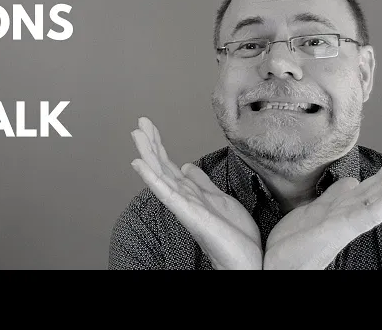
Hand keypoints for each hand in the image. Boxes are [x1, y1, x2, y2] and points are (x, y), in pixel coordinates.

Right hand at [130, 117, 261, 269]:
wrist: (245, 260)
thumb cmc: (233, 234)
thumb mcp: (218, 199)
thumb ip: (201, 183)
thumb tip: (187, 167)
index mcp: (190, 193)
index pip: (170, 164)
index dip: (159, 145)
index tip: (149, 127)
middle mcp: (182, 197)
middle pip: (162, 165)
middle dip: (151, 143)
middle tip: (140, 122)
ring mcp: (183, 205)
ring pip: (160, 174)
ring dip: (147, 154)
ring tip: (136, 134)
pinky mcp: (188, 213)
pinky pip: (166, 192)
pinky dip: (151, 177)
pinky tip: (140, 164)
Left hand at [263, 133, 381, 269]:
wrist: (281, 263)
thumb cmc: (297, 240)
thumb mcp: (316, 209)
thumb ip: (335, 196)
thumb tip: (351, 180)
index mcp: (346, 207)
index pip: (374, 181)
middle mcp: (352, 212)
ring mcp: (350, 220)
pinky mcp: (343, 228)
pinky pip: (372, 213)